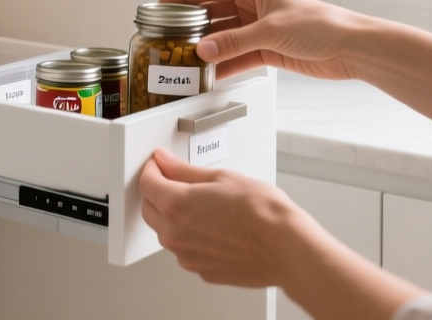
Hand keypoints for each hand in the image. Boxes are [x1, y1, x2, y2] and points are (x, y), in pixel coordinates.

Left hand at [137, 148, 304, 286]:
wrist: (285, 247)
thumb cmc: (262, 213)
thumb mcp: (222, 177)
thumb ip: (185, 170)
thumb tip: (165, 162)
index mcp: (176, 205)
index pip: (146, 183)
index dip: (151, 169)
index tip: (158, 165)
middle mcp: (175, 234)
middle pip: (149, 209)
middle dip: (157, 193)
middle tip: (174, 182)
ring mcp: (186, 256)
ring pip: (166, 232)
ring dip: (172, 217)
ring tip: (201, 206)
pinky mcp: (201, 270)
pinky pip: (185, 250)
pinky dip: (190, 238)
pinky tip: (212, 228)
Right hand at [158, 0, 374, 79]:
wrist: (350, 48)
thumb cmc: (322, 24)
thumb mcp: (270, 30)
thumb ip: (234, 41)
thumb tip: (205, 50)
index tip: (163, 5)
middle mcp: (255, 8)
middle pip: (214, 16)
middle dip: (193, 27)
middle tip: (170, 38)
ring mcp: (260, 30)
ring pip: (225, 39)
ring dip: (209, 49)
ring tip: (187, 59)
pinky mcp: (268, 51)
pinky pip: (238, 56)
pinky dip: (225, 65)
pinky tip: (211, 73)